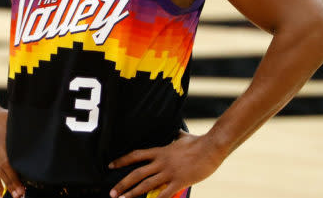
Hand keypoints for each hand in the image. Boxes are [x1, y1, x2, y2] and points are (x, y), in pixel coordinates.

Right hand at [0, 105, 24, 197]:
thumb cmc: (0, 116)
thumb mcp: (13, 121)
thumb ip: (24, 130)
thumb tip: (41, 135)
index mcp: (3, 141)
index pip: (10, 161)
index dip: (16, 173)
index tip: (24, 184)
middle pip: (4, 169)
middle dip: (12, 183)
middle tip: (20, 195)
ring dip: (5, 186)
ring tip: (14, 197)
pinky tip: (1, 194)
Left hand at [107, 130, 225, 197]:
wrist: (211, 147)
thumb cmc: (198, 142)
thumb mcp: (182, 136)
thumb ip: (175, 136)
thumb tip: (175, 131)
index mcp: (160, 151)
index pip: (135, 156)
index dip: (122, 161)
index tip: (111, 166)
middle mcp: (161, 162)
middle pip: (137, 173)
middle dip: (123, 184)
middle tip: (112, 192)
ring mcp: (170, 172)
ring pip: (146, 185)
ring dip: (132, 193)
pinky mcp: (180, 181)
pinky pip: (165, 194)